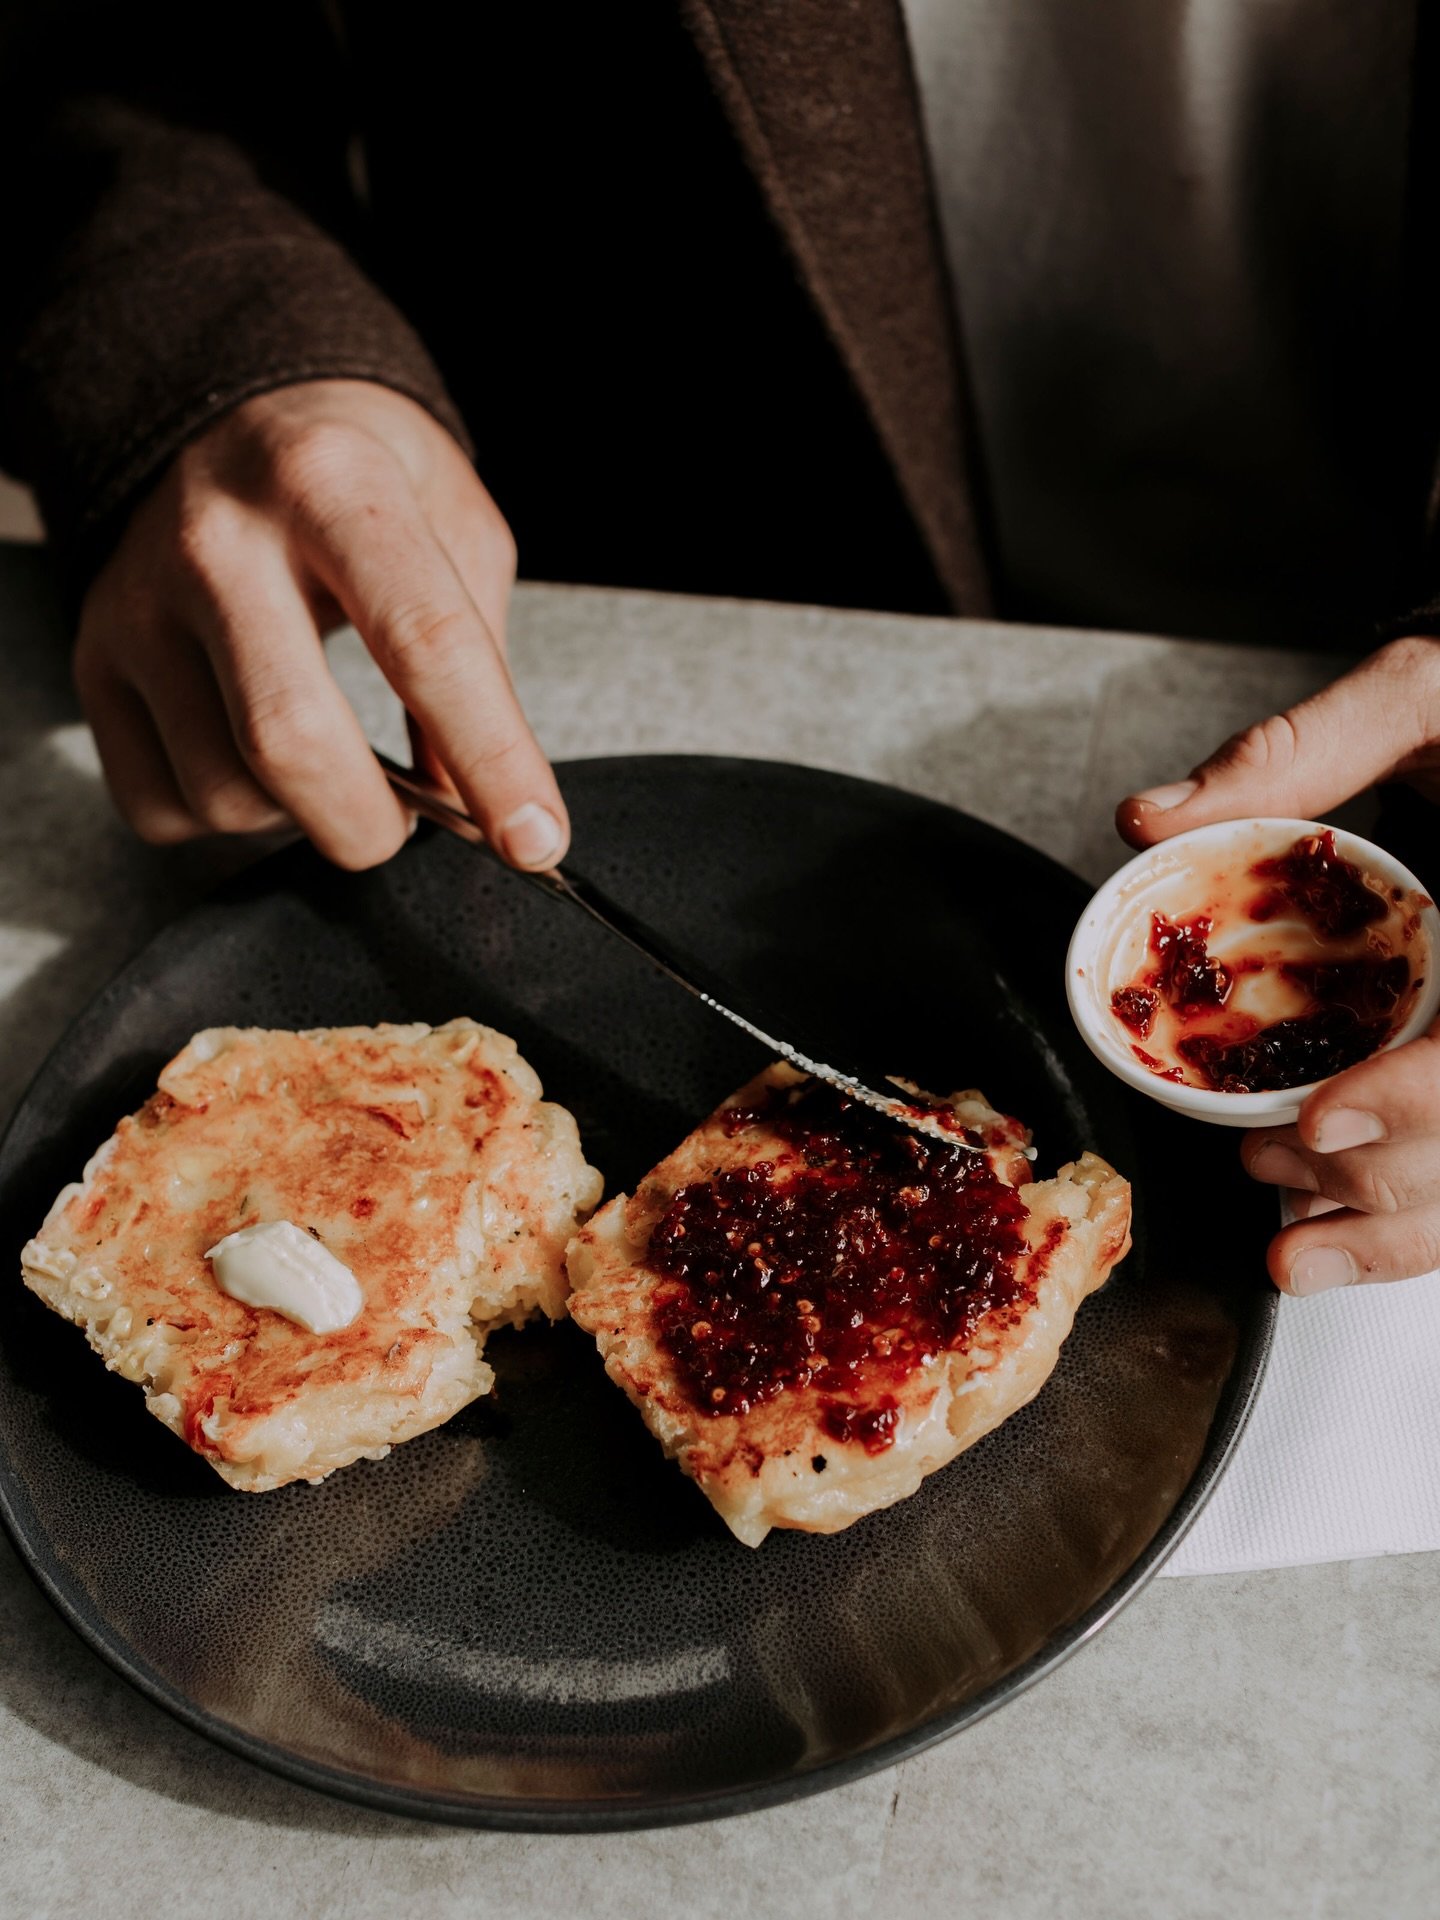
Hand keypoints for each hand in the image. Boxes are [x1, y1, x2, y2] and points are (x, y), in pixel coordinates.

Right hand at [74, 379, 567, 869]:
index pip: (424, 644)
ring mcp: (141, 602)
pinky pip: (160, 805)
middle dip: (370, 825)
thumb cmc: (357, 476)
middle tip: (405, 824)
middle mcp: (219, 537)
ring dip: (300, 818)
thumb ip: (480, 659)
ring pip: (224, 791)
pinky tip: (256, 761)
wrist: (222, 414)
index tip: (533, 838)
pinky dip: (225, 819)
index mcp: (333, 482)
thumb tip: (474, 801)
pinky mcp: (96, 660)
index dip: (490, 758)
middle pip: (293, 739)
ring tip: (331, 763)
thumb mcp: (453, 521)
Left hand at [1115, 637, 1439, 1294]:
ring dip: (1399, 1230)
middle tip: (1271, 1162)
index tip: (1321, 1116)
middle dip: (1380, 1171)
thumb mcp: (1422, 692)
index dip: (1420, 1098)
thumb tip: (1150, 819)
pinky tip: (1343, 1240)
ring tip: (1294, 1251)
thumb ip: (1298, 754)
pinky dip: (1417, 1219)